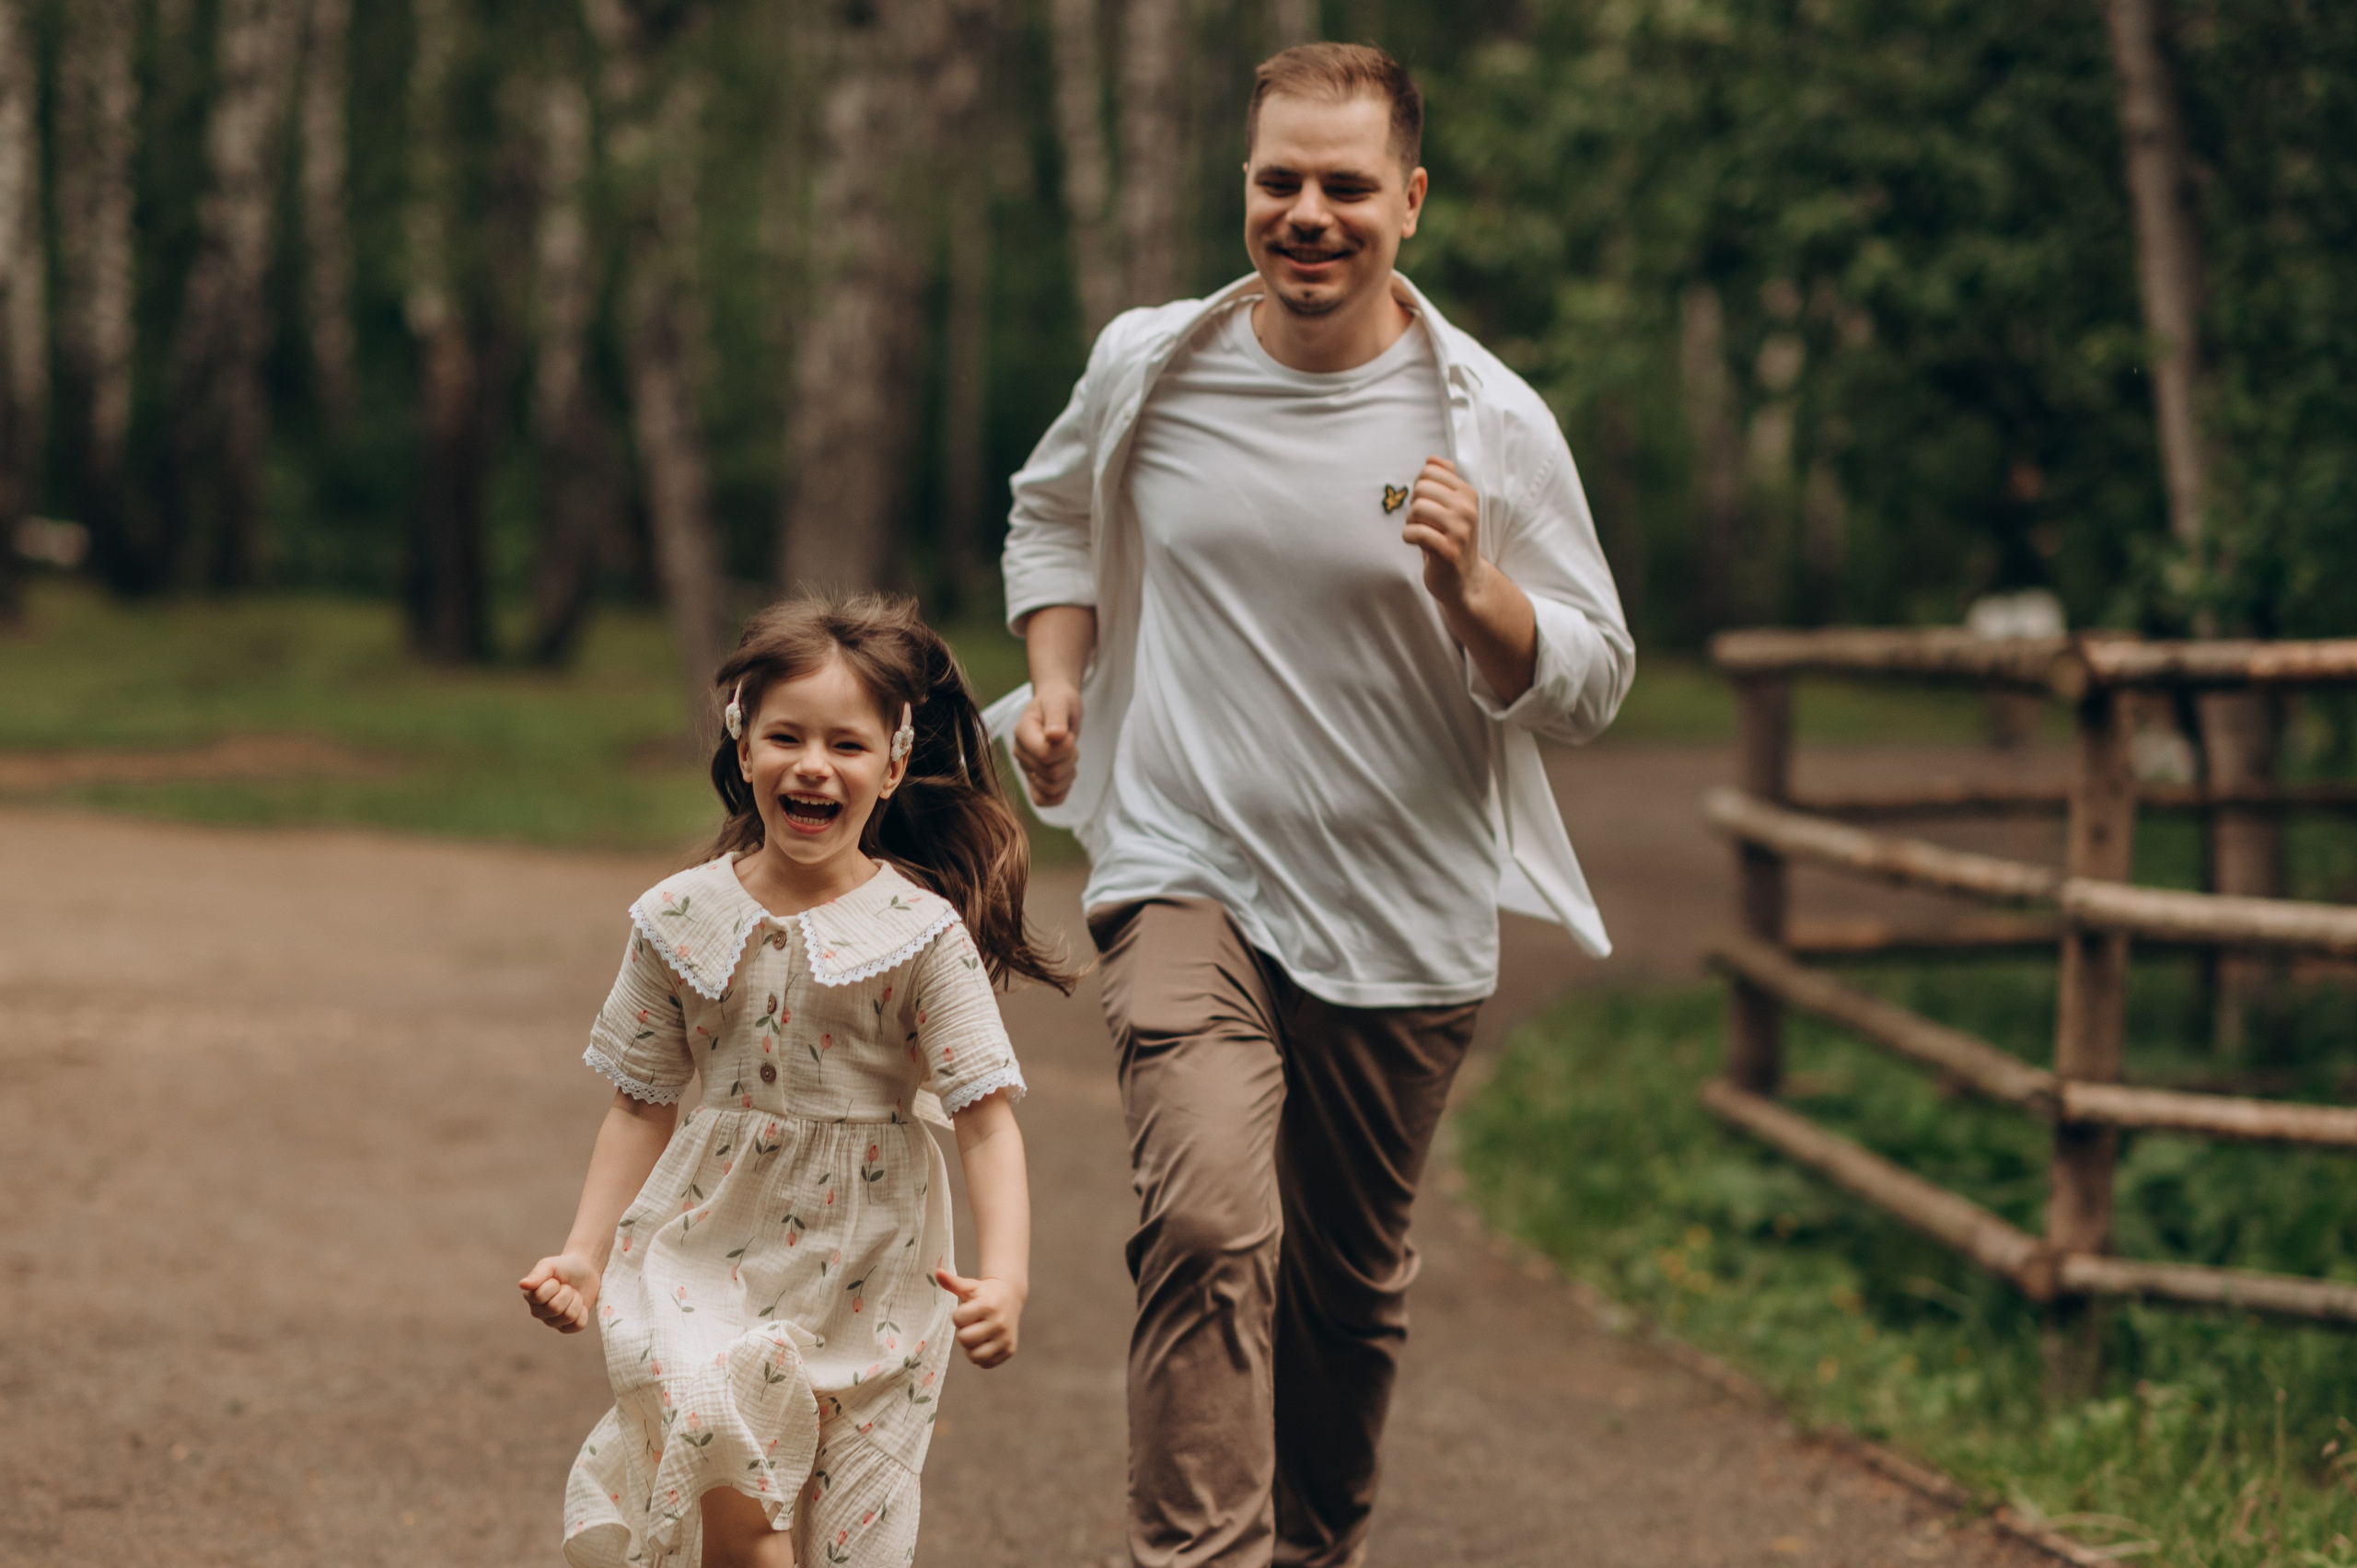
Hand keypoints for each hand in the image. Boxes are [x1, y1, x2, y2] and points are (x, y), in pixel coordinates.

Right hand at [519, 1253, 601, 1333]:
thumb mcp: (550, 1265)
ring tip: (573, 1294)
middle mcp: (538, 1312)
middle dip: (567, 1292)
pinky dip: (583, 1312)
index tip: (556, 1279)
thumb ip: (537, 1274)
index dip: (554, 1285)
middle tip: (567, 1287)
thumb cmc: (564, 1267)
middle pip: (555, 1308)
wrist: (585, 1270)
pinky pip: (578, 1325)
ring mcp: (552, 1322)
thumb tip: (522, 1284)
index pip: (540, 1296)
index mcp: (530, 1297)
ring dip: (576, 1300)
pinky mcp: (568, 1327)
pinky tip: (579, 1304)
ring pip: (568, 1316)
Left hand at [935, 1266, 1023, 1367]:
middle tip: (970, 1326)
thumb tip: (937, 1271)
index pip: (958, 1320)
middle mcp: (1000, 1322)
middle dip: (963, 1334)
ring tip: (975, 1336)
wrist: (1010, 1297)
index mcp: (988, 1305)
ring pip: (975, 1356)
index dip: (958, 1317)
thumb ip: (952, 1282)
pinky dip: (981, 1357)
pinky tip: (984, 1343)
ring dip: (971, 1348)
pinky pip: (985, 1364)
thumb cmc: (983, 1292)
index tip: (966, 1312)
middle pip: (965, 1340)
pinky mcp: (1009, 1350)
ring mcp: (1006, 1338)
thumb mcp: (969, 1286)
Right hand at [1012, 684, 1081, 807]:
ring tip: (1068, 756)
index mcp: (1022, 732)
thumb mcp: (1060, 702)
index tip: (1068, 734)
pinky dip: (1060, 792)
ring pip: (1050, 789)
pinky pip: (1043, 800)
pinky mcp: (1034, 780)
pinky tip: (1066, 774)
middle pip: (1050, 774)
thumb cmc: (1058, 701)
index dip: (1065, 749)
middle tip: (1070, 742)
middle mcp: (1021, 753)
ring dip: (1068, 775)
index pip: (1044, 755)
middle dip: (1070, 759)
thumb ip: (1057, 718)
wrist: (1057, 705)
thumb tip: (1054, 736)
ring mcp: (1026, 768)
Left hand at [1403, 456, 1498, 615]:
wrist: (1465, 580)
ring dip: (1410, 521)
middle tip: (1420, 521)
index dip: (1420, 486)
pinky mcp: (1449, 550)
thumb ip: (1444, 482)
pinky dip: (1408, 536)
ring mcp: (1460, 530)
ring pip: (1417, 508)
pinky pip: (1415, 533)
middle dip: (1412, 504)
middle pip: (1421, 488)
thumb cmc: (1451, 539)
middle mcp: (1467, 509)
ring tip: (1419, 532)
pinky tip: (1415, 542)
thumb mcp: (1452, 507)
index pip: (1430, 470)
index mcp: (1468, 494)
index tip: (1426, 504)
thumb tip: (1432, 459)